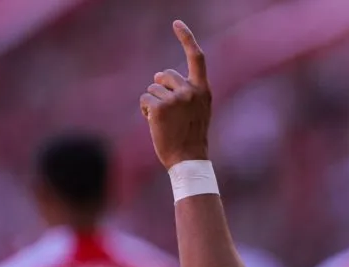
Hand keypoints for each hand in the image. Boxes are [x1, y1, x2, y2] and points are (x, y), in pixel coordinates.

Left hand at [140, 20, 211, 168]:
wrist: (189, 160)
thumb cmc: (191, 137)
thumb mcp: (197, 111)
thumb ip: (185, 92)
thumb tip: (157, 76)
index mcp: (203, 90)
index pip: (197, 58)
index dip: (187, 38)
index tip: (177, 23)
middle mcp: (191, 91)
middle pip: (165, 74)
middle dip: (160, 87)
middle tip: (169, 111)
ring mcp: (176, 98)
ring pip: (152, 88)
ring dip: (153, 102)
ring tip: (165, 121)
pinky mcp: (160, 107)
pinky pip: (145, 99)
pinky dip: (146, 110)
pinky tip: (155, 124)